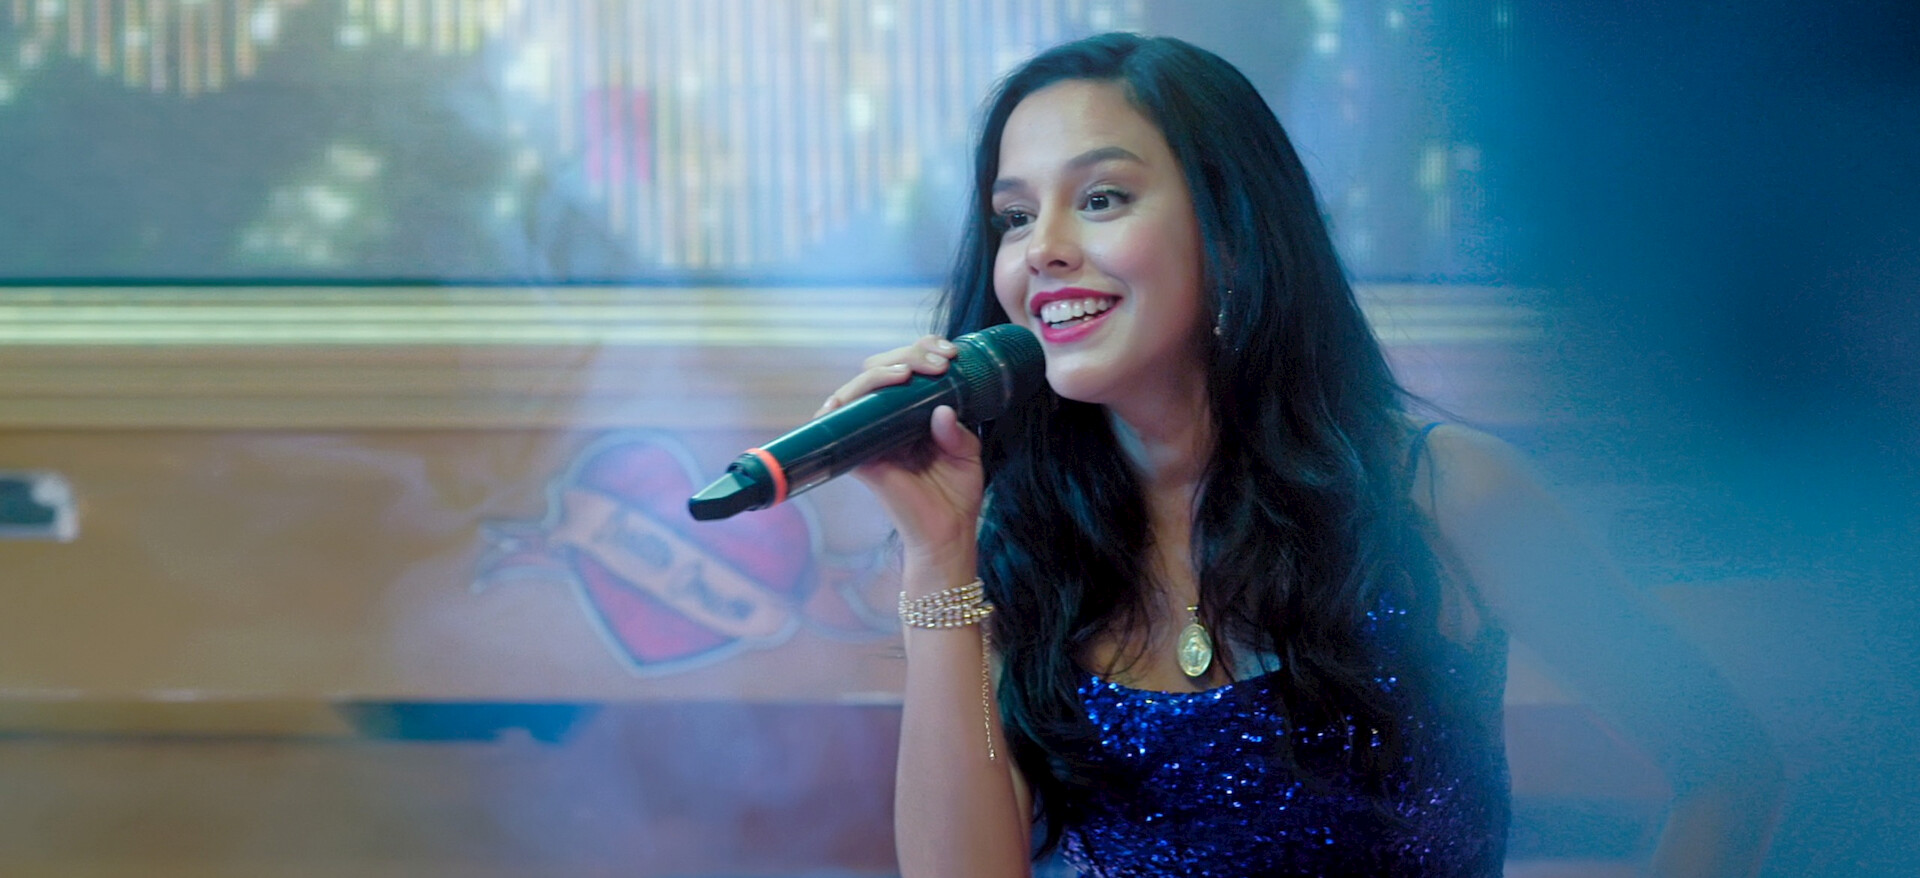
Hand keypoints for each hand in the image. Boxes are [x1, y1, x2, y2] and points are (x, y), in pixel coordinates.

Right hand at [816, 335, 983, 570]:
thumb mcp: (967, 453)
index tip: (951, 353)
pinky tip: (871, 392)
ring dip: (882, 371)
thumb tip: (942, 409)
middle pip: (880, 369)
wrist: (947, 534)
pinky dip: (846, 402)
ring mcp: (869, 437)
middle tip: (940, 362)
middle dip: (909, 354)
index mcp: (910, 414)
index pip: (906, 368)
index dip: (923, 350)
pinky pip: (839, 423)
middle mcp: (885, 421)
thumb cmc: (956, 494)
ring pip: (859, 388)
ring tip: (911, 372)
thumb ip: (958, 429)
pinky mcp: (859, 457)